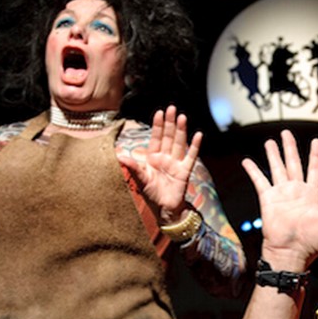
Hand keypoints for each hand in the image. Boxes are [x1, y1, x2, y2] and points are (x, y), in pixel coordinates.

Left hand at [118, 105, 201, 220]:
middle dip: (170, 123)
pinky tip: (198, 135)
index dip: (158, 125)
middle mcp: (165, 158)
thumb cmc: (151, 194)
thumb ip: (132, 167)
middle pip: (168, 137)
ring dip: (181, 130)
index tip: (159, 112)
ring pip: (178, 143)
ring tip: (182, 117)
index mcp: (153, 158)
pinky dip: (194, 146)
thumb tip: (119, 157)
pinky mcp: (185, 171)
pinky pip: (191, 156)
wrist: (164, 209)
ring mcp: (176, 163)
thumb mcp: (140, 179)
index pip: (156, 138)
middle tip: (172, 108)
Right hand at [241, 130, 317, 270]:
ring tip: (270, 140)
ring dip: (273, 154)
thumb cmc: (314, 244)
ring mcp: (281, 194)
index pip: (315, 169)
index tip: (316, 141)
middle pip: (293, 163)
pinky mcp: (267, 199)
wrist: (292, 253)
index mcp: (313, 196)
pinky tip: (247, 161)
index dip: (316, 155)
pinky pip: (259, 181)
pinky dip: (253, 170)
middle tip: (286, 132)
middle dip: (290, 148)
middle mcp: (296, 192)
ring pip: (277, 168)